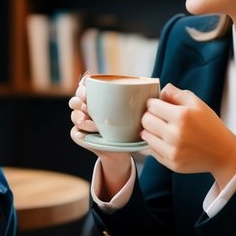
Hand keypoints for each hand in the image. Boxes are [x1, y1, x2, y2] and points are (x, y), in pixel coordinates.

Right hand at [68, 73, 133, 192]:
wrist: (124, 150)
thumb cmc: (130, 126)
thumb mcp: (135, 111)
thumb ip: (141, 98)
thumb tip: (161, 87)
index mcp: (98, 98)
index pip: (84, 86)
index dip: (83, 85)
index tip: (88, 85)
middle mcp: (87, 108)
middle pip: (75, 99)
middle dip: (79, 101)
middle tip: (88, 105)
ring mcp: (82, 123)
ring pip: (73, 115)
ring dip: (81, 118)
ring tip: (94, 124)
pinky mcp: (81, 136)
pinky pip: (74, 133)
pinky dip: (80, 133)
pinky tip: (90, 135)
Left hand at [141, 83, 235, 187]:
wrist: (223, 153)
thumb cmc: (210, 126)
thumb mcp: (198, 104)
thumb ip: (177, 94)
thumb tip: (161, 90)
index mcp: (182, 116)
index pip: (152, 106)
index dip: (153, 103)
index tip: (158, 105)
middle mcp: (175, 134)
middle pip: (145, 121)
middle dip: (149, 116)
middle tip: (158, 117)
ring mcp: (173, 151)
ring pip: (145, 136)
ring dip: (150, 131)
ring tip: (161, 129)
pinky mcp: (172, 163)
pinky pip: (151, 151)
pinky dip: (154, 145)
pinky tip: (164, 141)